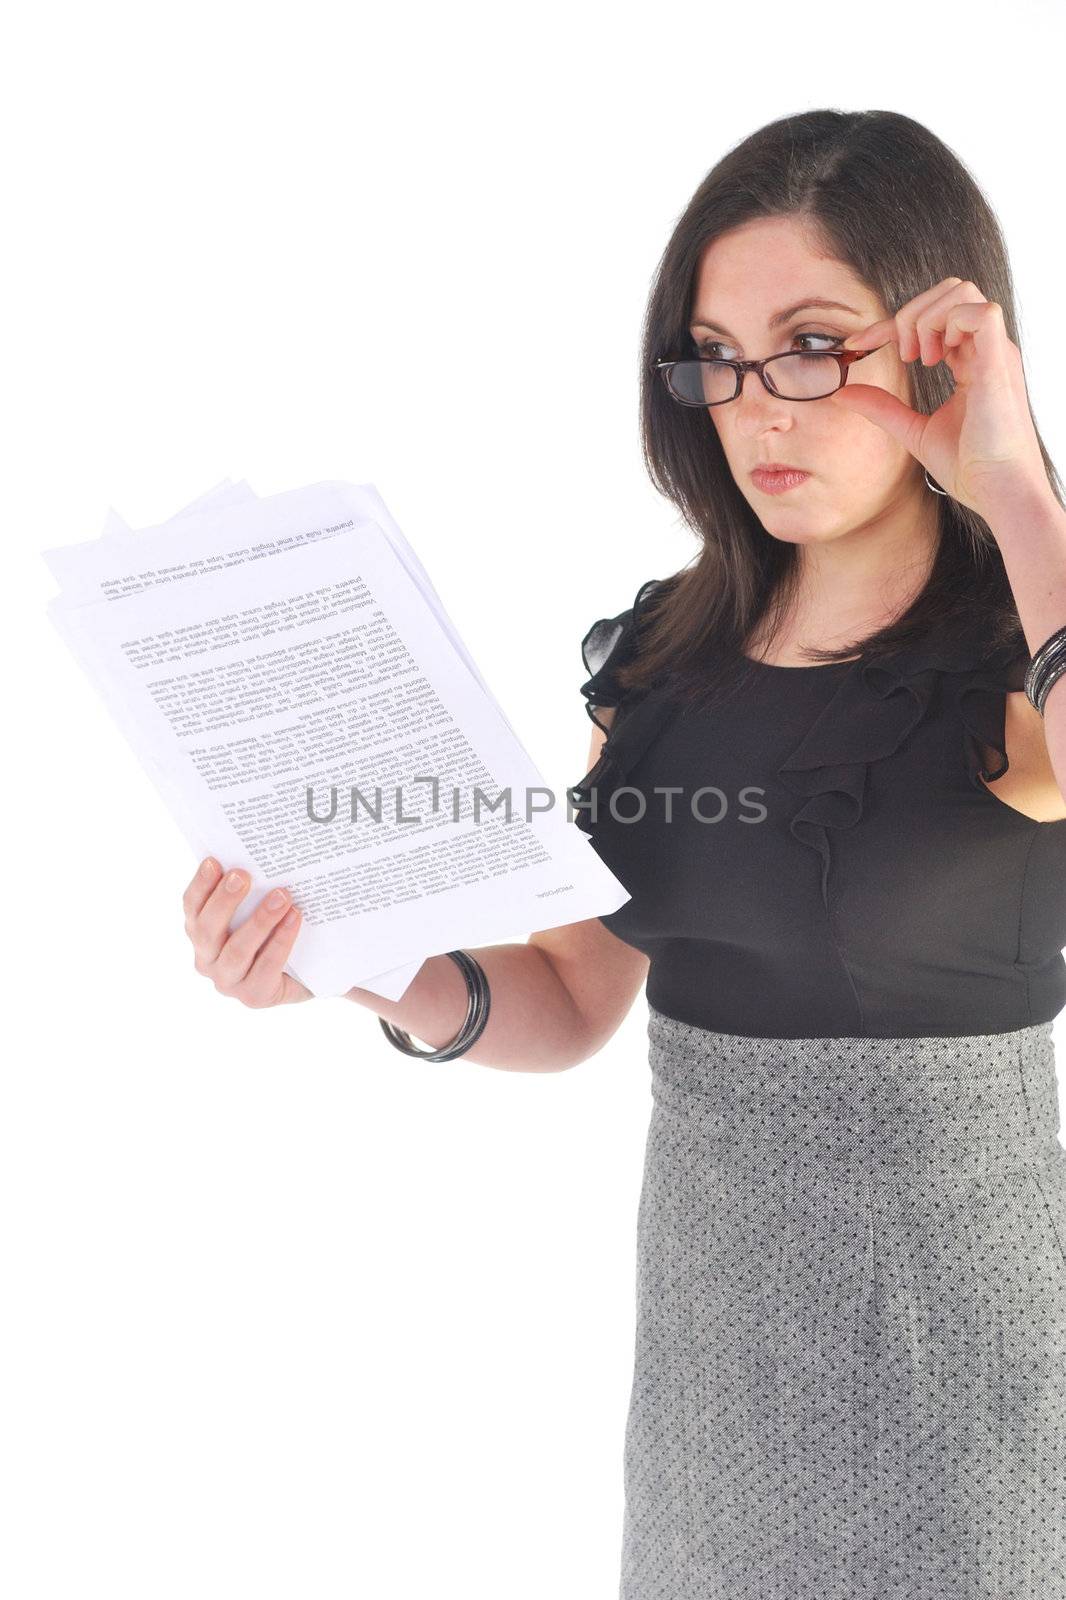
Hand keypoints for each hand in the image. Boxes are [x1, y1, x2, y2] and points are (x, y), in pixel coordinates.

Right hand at [183, 857, 312, 1006]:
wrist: (306, 973)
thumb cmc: (275, 932)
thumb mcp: (257, 908)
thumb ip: (250, 889)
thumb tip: (258, 856)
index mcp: (200, 933)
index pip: (192, 907)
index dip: (200, 885)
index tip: (214, 861)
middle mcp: (207, 960)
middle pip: (207, 930)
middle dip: (224, 900)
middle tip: (243, 875)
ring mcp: (228, 982)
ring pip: (237, 950)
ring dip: (259, 920)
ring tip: (282, 895)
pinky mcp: (254, 996)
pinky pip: (266, 966)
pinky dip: (281, 940)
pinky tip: (295, 918)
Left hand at [829, 276, 1049, 520]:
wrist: (997, 492)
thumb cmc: (969, 468)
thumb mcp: (913, 431)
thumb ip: (881, 408)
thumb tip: (842, 393)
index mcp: (971, 362)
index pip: (931, 321)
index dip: (888, 325)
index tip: (856, 344)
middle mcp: (986, 350)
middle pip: (950, 291)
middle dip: (912, 313)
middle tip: (902, 356)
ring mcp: (995, 352)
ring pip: (962, 292)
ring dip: (926, 318)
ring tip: (918, 359)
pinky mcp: (1001, 361)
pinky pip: (980, 312)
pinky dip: (948, 325)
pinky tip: (937, 359)